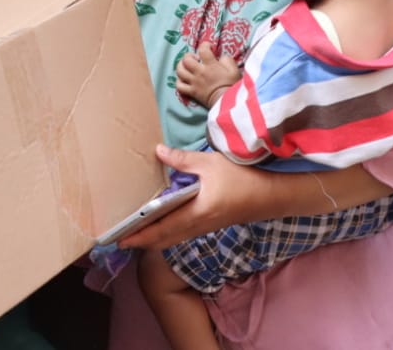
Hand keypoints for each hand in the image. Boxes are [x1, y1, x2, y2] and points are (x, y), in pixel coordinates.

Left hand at [118, 145, 271, 251]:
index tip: (120, 240)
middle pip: (165, 239)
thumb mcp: (210, 164)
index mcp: (195, 213)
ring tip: (137, 233)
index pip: (161, 229)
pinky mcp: (211, 223)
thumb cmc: (243, 179)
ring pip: (174, 238)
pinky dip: (168, 232)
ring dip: (155, 237)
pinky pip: (183, 233)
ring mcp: (206, 227)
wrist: (272, 196)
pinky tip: (163, 223)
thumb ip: (182, 159)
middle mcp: (198, 226)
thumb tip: (158, 151)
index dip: (140, 236)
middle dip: (142, 241)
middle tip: (121, 239)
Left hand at [174, 44, 241, 107]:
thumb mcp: (234, 70)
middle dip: (189, 55)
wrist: (228, 103)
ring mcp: (194, 83)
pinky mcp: (192, 92)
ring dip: (181, 66)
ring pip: (180, 71)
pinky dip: (179, 81)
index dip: (205, 45)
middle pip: (186, 59)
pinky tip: (184, 79)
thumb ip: (227, 60)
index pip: (203, 50)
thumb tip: (220, 57)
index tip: (209, 47)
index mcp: (211, 65)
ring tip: (186, 66)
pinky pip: (179, 86)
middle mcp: (200, 72)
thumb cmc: (232, 86)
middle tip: (195, 58)